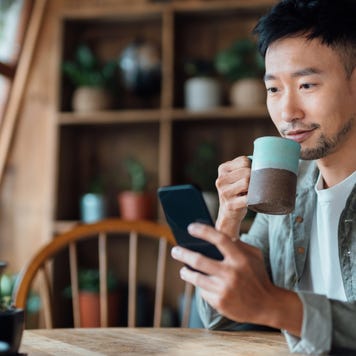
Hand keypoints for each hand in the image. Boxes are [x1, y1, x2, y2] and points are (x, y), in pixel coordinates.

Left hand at [171, 223, 302, 334]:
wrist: (267, 305)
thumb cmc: (258, 276)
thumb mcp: (254, 256)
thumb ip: (238, 244)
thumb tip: (216, 236)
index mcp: (240, 258)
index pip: (219, 239)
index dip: (203, 231)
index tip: (190, 228)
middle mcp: (231, 273)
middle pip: (199, 260)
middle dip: (183, 253)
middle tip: (175, 250)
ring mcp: (224, 289)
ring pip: (196, 277)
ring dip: (185, 272)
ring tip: (182, 269)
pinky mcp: (220, 303)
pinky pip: (203, 291)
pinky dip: (201, 286)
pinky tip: (201, 284)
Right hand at [215, 156, 250, 235]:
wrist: (228, 213)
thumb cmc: (237, 191)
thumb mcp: (235, 176)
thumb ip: (244, 166)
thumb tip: (265, 157)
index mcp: (222, 169)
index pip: (244, 160)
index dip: (251, 167)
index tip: (250, 175)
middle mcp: (220, 180)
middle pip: (246, 171)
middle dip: (253, 178)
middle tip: (252, 186)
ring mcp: (224, 193)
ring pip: (247, 182)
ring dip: (253, 188)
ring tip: (250, 192)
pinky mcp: (230, 204)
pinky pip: (248, 198)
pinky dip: (253, 198)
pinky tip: (252, 200)